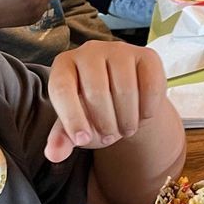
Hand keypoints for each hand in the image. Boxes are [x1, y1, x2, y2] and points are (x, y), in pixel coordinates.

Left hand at [44, 41, 166, 161]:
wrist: (127, 101)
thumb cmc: (94, 111)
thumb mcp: (76, 125)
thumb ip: (63, 138)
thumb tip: (54, 154)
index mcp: (64, 65)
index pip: (62, 89)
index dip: (72, 117)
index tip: (83, 140)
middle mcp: (89, 51)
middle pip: (96, 90)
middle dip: (104, 123)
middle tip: (109, 137)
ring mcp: (119, 49)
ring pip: (125, 88)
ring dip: (127, 119)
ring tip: (126, 129)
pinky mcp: (146, 55)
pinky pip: (150, 85)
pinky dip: (147, 109)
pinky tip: (142, 115)